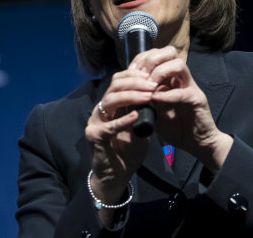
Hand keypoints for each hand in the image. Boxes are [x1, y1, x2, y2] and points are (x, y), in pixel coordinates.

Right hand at [85, 66, 155, 203]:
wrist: (116, 177)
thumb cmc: (127, 152)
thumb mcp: (139, 128)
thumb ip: (144, 113)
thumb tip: (158, 95)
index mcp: (111, 106)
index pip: (119, 81)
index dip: (134, 75)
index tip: (152, 76)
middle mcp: (100, 110)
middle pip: (114, 86)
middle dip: (135, 82)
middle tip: (153, 84)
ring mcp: (95, 122)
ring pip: (110, 100)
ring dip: (131, 96)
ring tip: (148, 96)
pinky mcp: (94, 136)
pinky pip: (108, 126)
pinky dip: (122, 120)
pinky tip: (135, 116)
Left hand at [132, 46, 232, 172]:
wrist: (195, 143)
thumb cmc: (175, 126)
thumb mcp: (154, 110)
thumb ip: (144, 98)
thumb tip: (128, 90)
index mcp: (169, 77)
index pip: (156, 54)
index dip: (141, 60)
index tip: (130, 73)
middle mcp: (180, 78)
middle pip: (169, 52)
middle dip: (151, 60)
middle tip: (141, 76)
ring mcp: (190, 87)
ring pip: (178, 65)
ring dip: (160, 73)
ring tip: (149, 87)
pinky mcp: (197, 99)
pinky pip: (183, 92)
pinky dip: (168, 95)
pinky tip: (156, 99)